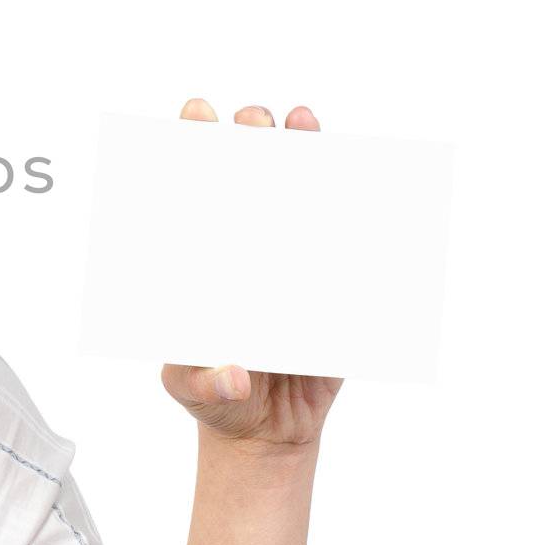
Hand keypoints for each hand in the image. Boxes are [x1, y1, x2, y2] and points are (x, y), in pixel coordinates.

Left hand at [159, 98, 344, 451]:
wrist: (267, 430)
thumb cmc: (215, 396)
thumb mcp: (189, 388)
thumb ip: (199, 379)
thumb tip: (233, 373)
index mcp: (202, 260)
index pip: (193, 192)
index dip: (193, 147)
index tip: (197, 114)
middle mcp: (243, 250)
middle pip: (244, 178)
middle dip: (248, 139)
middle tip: (252, 121)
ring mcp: (286, 260)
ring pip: (294, 194)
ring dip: (300, 150)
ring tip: (301, 121)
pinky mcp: (329, 282)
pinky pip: (342, 235)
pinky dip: (350, 202)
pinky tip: (354, 174)